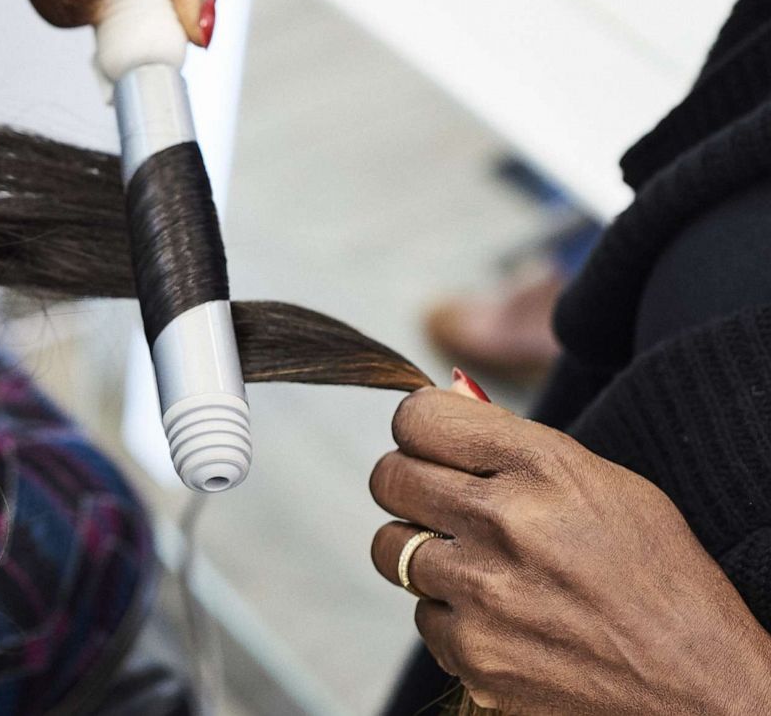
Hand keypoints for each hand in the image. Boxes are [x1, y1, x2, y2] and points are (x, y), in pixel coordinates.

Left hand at [369, 373, 770, 714]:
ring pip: (390, 548)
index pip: (417, 418)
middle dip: (408, 484)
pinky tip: (503, 619)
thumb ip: (516, 445)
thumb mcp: (605, 485)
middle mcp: (503, 522)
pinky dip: (452, 616)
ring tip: (478, 565)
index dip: (418, 430)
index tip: (431, 445)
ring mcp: (481, 591)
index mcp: (542, 467)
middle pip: (389, 478)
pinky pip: (423, 615)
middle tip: (438, 500)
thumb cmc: (657, 576)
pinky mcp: (470, 652)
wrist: (698, 684)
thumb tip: (444, 403)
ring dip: (424, 553)